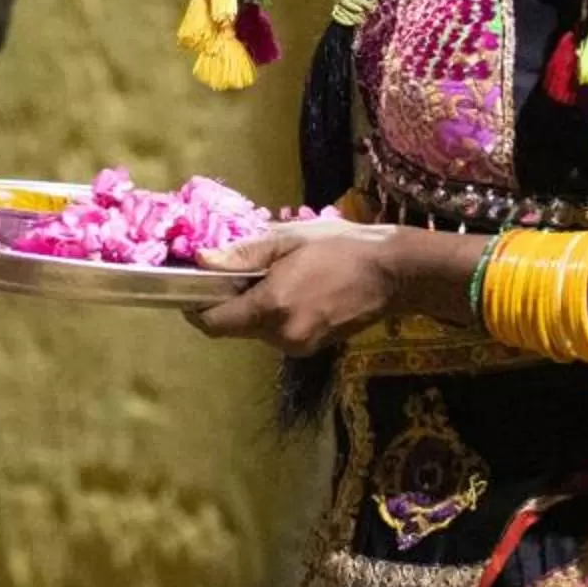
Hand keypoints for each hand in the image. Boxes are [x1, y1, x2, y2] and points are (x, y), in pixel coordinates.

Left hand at [185, 221, 403, 355]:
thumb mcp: (289, 238)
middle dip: (228, 303)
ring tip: (273, 276)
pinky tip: (293, 289)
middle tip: (239, 271)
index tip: (194, 289)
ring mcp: (299, 346)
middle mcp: (282, 335)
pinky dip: (274, 315)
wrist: (393, 273)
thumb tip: (202, 261)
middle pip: (234, 327)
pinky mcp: (312, 348)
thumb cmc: (341, 246)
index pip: (215, 324)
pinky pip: (277, 333)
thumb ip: (243, 253)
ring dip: (253, 308)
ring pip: (256, 331)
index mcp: (273, 307)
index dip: (197, 309)